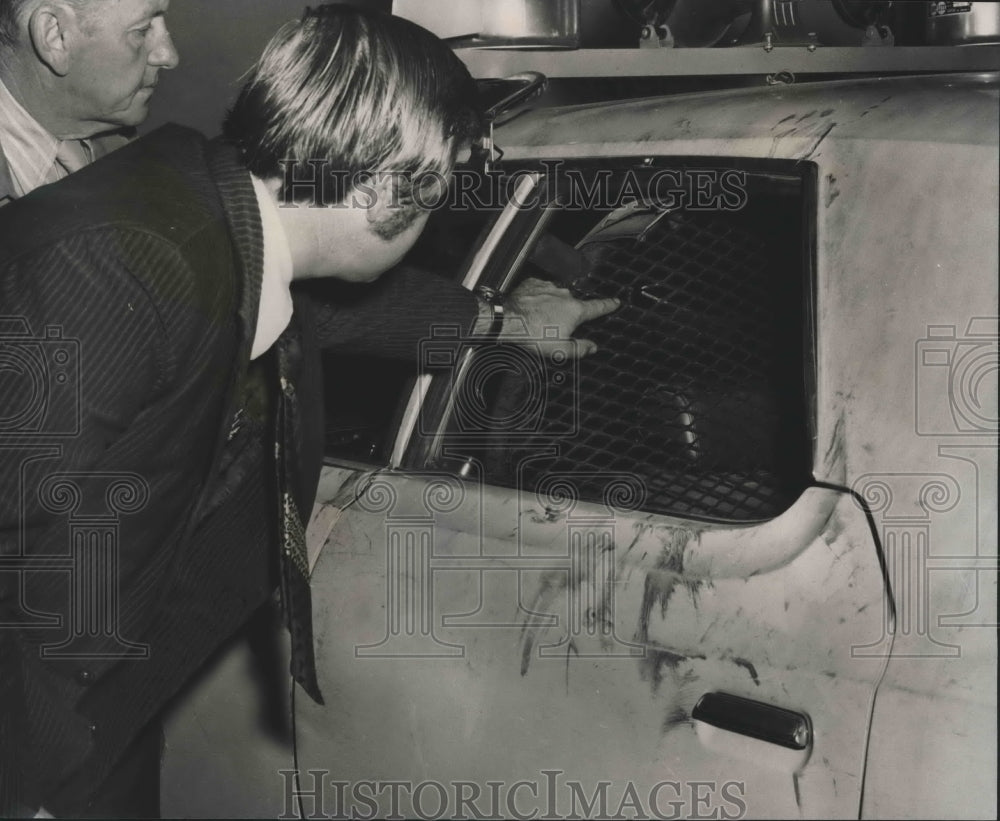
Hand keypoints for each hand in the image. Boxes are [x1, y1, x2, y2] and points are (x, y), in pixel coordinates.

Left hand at [500, 278, 619, 356]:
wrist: (508, 320)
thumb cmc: (533, 334)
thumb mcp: (560, 350)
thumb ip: (580, 349)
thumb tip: (592, 347)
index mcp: (575, 310)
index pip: (598, 307)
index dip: (608, 305)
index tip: (615, 302)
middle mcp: (564, 295)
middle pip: (572, 304)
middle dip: (567, 314)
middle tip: (554, 326)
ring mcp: (548, 287)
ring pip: (555, 297)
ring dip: (551, 306)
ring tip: (539, 320)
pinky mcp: (533, 284)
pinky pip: (540, 290)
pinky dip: (538, 299)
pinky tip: (531, 309)